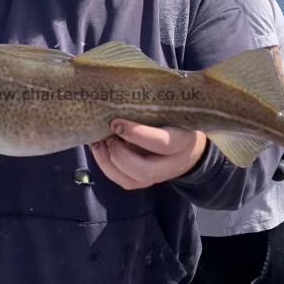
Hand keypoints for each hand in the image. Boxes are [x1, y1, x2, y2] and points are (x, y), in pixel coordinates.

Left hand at [90, 120, 206, 189]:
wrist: (186, 150)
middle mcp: (170, 165)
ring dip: (107, 160)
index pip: (161, 143)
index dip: (136, 134)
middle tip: (107, 135)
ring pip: (129, 180)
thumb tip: (119, 100)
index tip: (115, 122)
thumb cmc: (175, 122)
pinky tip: (98, 148)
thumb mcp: (171, 113)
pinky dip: (105, 164)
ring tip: (97, 141)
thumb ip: (151, 109)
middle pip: (143, 171)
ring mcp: (156, 178)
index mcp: (182, 142)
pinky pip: (120, 179)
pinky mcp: (142, 183)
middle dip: (119, 154)